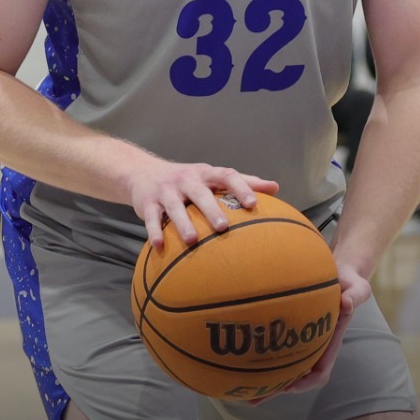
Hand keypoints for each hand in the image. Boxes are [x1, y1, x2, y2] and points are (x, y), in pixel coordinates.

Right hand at [127, 160, 278, 247]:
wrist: (143, 172)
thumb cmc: (188, 180)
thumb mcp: (212, 176)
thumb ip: (243, 182)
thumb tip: (276, 187)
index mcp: (205, 173)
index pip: (226, 175)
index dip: (240, 187)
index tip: (253, 204)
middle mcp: (186, 179)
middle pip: (199, 193)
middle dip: (211, 209)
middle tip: (223, 227)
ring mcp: (165, 190)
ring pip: (174, 206)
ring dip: (183, 223)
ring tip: (192, 241)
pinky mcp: (147, 202)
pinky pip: (150, 218)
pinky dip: (154, 231)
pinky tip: (160, 246)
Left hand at [253, 260, 368, 401]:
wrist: (340, 273)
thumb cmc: (350, 282)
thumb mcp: (357, 288)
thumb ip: (355, 296)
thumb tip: (346, 303)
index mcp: (330, 343)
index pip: (319, 372)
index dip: (304, 382)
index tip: (288, 386)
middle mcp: (315, 346)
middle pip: (295, 376)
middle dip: (276, 389)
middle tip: (252, 398)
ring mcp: (302, 339)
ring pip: (282, 364)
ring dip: (264, 377)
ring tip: (239, 386)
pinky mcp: (290, 328)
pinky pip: (274, 344)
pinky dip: (260, 352)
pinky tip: (240, 351)